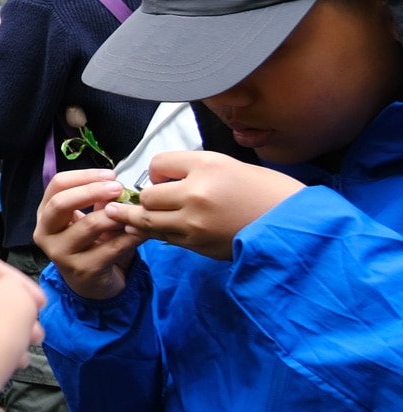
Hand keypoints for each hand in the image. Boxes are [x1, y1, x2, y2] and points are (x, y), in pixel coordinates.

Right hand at [35, 169, 145, 300]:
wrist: (92, 283)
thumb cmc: (90, 245)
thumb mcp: (89, 218)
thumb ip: (98, 201)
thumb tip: (117, 184)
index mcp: (45, 214)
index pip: (57, 185)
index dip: (84, 176)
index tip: (110, 175)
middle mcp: (45, 233)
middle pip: (61, 203)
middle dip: (92, 191)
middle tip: (118, 187)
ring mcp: (61, 254)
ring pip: (88, 225)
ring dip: (115, 215)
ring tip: (134, 210)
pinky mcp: (83, 270)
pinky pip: (110, 248)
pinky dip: (130, 237)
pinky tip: (142, 231)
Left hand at [104, 150, 304, 260]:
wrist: (293, 225)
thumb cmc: (263, 190)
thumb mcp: (227, 165)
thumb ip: (190, 169)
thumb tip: (159, 179)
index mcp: (206, 167)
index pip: (157, 165)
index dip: (156, 172)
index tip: (163, 178)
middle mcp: (197, 195)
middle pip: (147, 196)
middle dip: (144, 197)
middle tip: (141, 199)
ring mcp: (196, 224)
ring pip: (149, 221)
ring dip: (136, 218)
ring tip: (118, 216)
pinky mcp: (199, 246)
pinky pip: (165, 238)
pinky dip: (156, 233)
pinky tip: (149, 230)